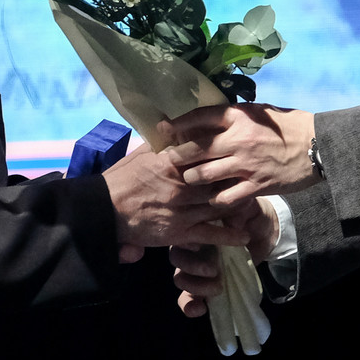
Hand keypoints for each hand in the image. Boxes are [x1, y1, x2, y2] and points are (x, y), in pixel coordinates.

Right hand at [102, 147, 252, 255]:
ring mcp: (182, 210)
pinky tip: (244, 235)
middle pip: (218, 179)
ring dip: (238, 204)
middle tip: (254, 175)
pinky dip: (229, 235)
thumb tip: (172, 124)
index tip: (239, 149)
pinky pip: (210, 234)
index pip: (204, 153)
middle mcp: (181, 186)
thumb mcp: (140, 153)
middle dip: (237, 177)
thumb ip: (160, 142)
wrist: (104, 210)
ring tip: (254, 202)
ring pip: (218, 204)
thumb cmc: (121, 179)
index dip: (223, 152)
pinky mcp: (180, 232)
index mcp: (171, 163)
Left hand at [165, 104, 316, 205]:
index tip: (161, 129)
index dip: (176, 124)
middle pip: (194, 150)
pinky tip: (211, 200)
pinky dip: (214, 201)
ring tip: (188, 181)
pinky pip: (225, 198)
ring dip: (192, 180)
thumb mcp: (258, 112)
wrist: (318, 145)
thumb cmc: (287, 125)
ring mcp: (246, 165)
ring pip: (204, 175)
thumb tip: (205, 118)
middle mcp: (238, 140)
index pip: (199, 117)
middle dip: (176, 157)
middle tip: (168, 162)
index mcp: (238, 117)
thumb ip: (233, 116)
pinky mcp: (256, 186)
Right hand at [170, 199, 277, 316]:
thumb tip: (232, 222)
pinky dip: (190, 306)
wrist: (265, 232)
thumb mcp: (247, 208)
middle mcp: (191, 248)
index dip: (185, 243)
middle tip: (214, 270)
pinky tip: (201, 309)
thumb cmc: (249, 216)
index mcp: (196, 227)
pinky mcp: (204, 286)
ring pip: (181, 279)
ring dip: (196, 287)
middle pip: (177, 260)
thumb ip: (239, 212)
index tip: (198, 246)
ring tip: (218, 287)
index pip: (180, 235)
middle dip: (192, 268)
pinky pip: (188, 299)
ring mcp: (196, 269)